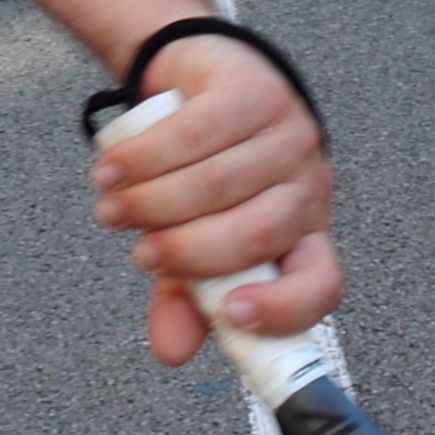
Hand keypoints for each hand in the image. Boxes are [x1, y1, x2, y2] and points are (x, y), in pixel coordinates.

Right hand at [89, 33, 339, 362]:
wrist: (197, 82)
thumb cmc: (204, 172)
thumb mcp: (192, 243)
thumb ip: (187, 299)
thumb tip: (171, 352)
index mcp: (304, 237)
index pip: (321, 284)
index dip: (284, 308)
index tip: (232, 314)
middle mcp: (307, 187)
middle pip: (255, 234)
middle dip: (185, 251)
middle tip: (142, 252)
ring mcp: (287, 134)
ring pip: (215, 184)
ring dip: (149, 203)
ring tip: (113, 207)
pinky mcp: (253, 90)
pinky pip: (193, 134)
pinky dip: (141, 158)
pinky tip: (114, 168)